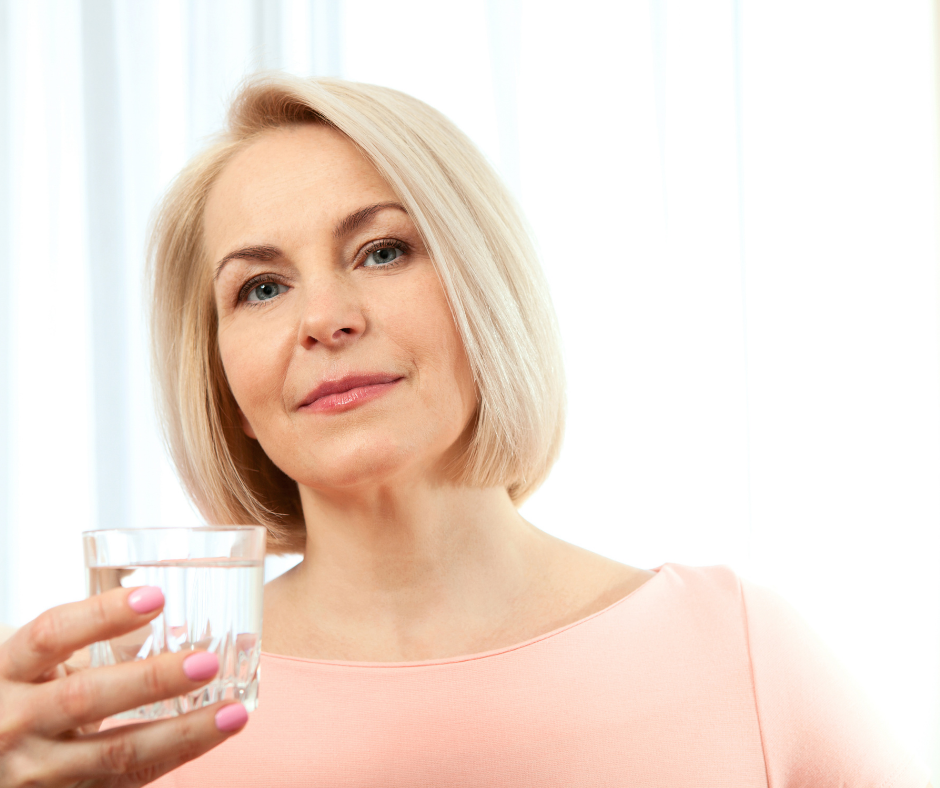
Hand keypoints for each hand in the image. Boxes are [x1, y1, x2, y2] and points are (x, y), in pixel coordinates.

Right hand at [0, 586, 248, 786]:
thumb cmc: (14, 699)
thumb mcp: (26, 665)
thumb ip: (75, 641)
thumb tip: (157, 604)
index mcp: (5, 671)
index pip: (50, 635)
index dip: (101, 615)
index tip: (156, 597)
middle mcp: (12, 722)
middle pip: (85, 697)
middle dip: (151, 680)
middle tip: (206, 663)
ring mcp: (33, 771)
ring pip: (115, 752)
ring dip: (182, 732)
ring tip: (233, 712)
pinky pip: (126, 781)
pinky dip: (175, 757)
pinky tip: (212, 737)